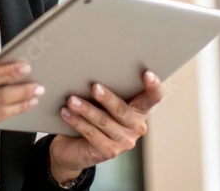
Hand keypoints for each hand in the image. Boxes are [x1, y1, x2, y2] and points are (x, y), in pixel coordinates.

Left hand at [48, 70, 164, 183]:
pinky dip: (77, 122)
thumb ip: (108, 89)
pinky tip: (66, 113)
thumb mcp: (103, 102)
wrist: (76, 147)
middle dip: (107, 98)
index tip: (147, 73)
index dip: (153, 87)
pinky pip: (91, 134)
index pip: (153, 98)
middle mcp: (136, 126)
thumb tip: (93, 67)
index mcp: (139, 110)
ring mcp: (125, 141)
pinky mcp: (109, 151)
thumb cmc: (94, 115)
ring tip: (71, 100)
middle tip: (94, 87)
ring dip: (86, 110)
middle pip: (122, 110)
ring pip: (104, 122)